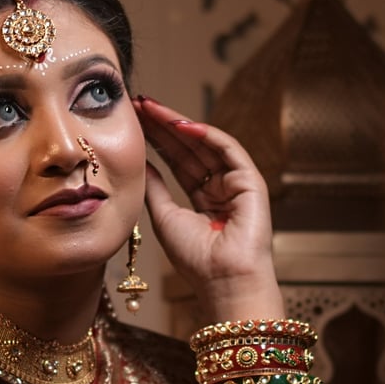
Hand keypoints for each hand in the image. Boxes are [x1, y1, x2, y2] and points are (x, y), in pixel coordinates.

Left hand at [133, 96, 283, 320]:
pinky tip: (181, 124)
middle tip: (139, 103)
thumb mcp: (164, 217)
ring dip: (178, 124)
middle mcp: (220, 188)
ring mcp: (236, 183)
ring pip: (204, 144)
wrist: (222, 280)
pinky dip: (206, 135)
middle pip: (189, 149)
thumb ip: (155, 188)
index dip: (156, 141)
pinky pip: (228, 150)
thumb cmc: (195, 259)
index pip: (177, 161)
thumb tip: (140, 162)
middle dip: (163, 126)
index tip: (134, 121)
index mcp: (202, 199)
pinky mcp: (250, 181)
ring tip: (151, 107)